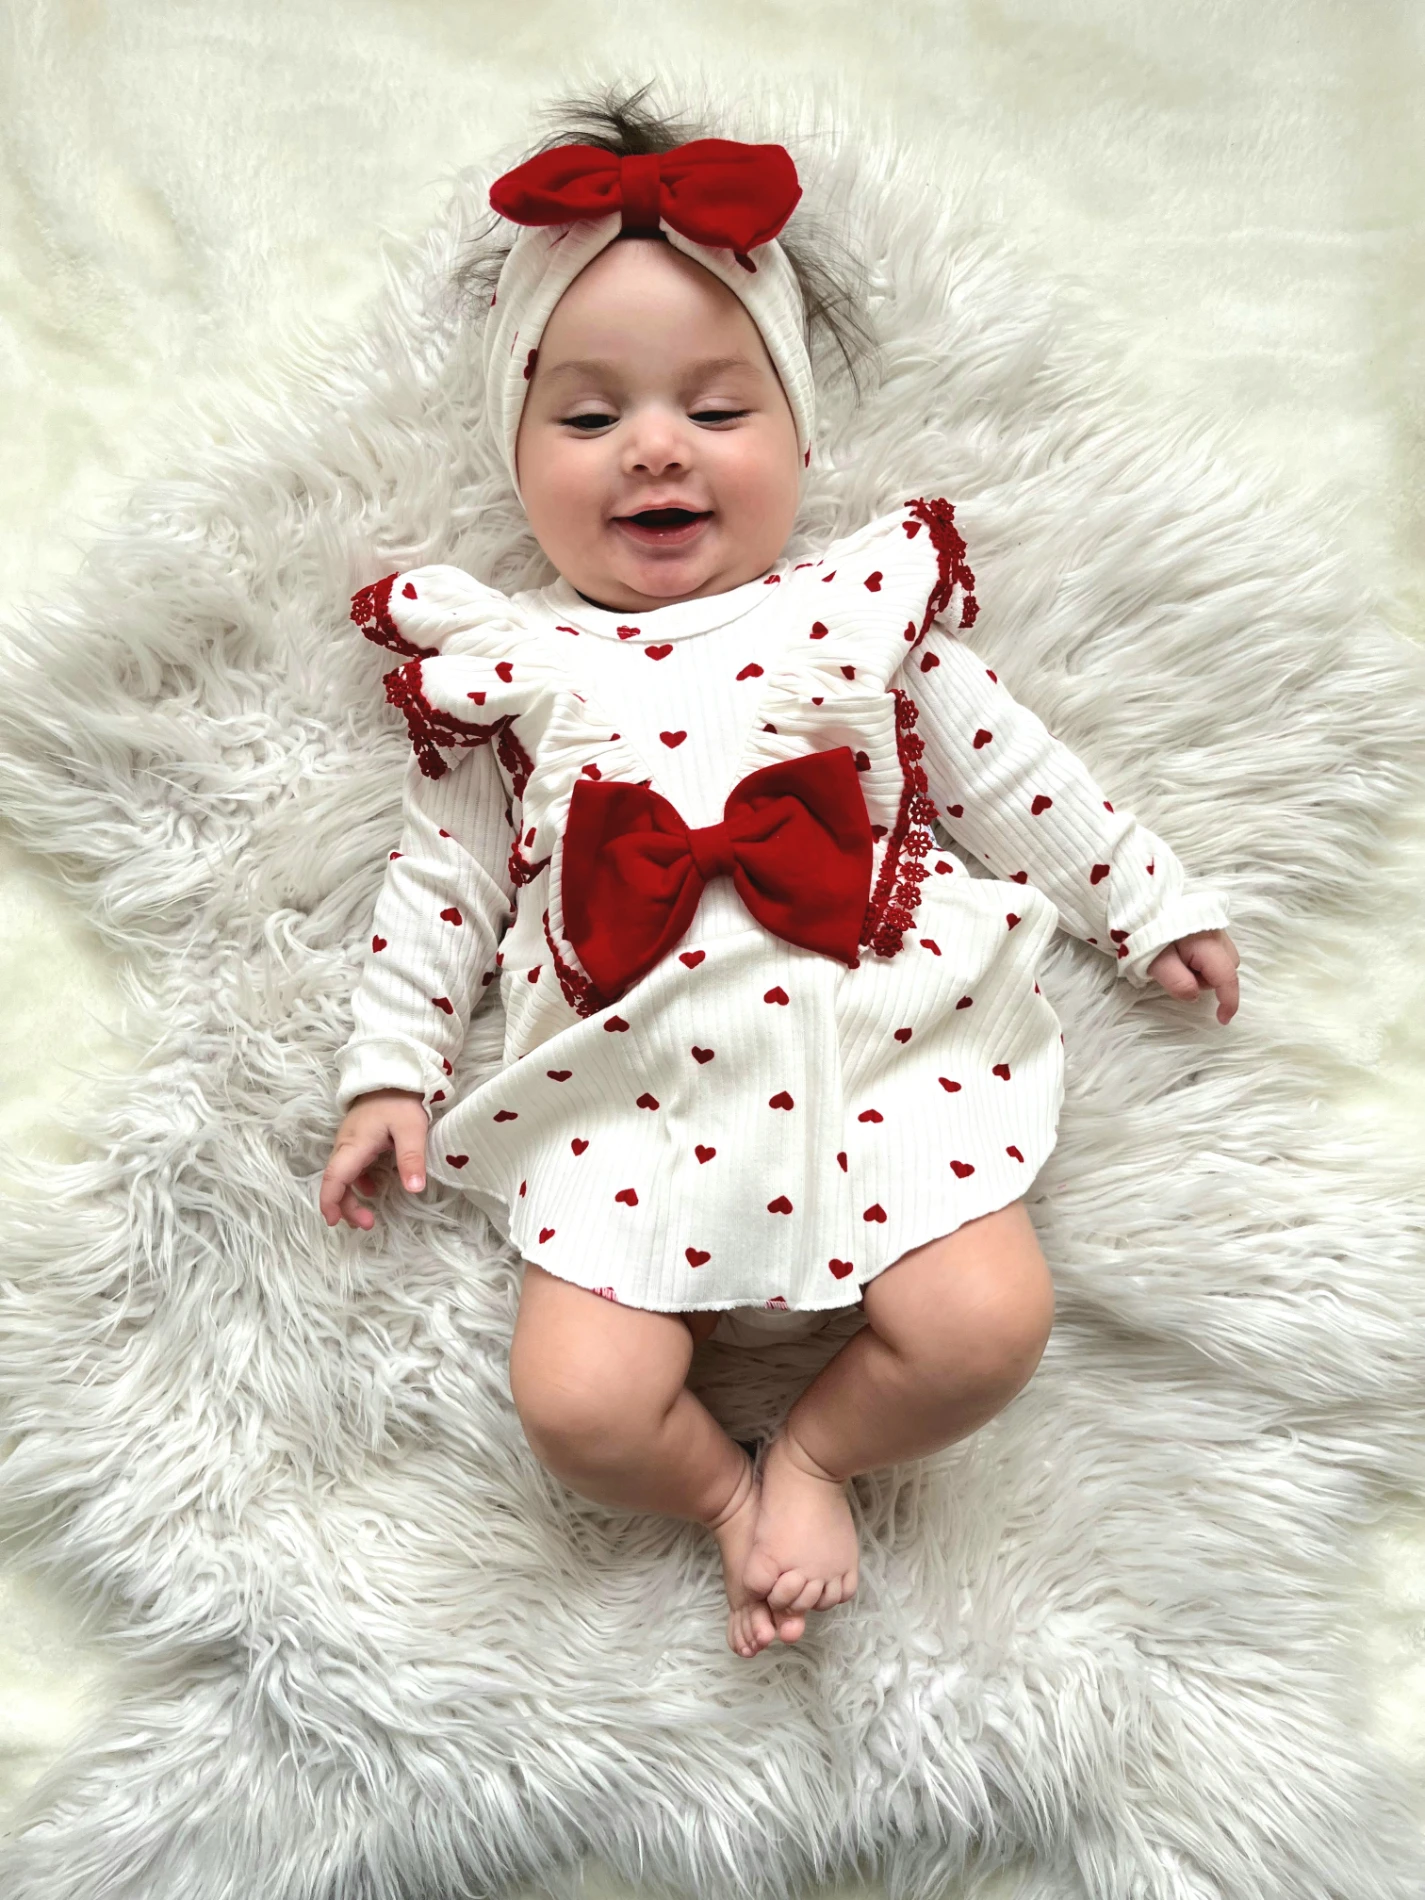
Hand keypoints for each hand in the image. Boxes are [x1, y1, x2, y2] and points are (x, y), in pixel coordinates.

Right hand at [320, 1089, 430, 1229]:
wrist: (392, 1073)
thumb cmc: (400, 1101)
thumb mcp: (411, 1129)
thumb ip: (411, 1159)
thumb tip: (414, 1190)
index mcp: (355, 1145)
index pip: (335, 1178)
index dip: (330, 1201)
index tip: (333, 1221)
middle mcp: (347, 1146)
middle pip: (337, 1182)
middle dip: (345, 1207)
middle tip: (366, 1224)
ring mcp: (351, 1143)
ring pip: (343, 1176)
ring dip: (351, 1198)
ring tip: (368, 1216)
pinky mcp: (358, 1141)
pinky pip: (352, 1168)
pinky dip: (358, 1183)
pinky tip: (373, 1188)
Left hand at [1147, 929, 1239, 1023]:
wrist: (1136, 900)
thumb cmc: (1145, 932)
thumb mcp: (1156, 962)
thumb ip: (1178, 983)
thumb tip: (1194, 995)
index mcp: (1208, 943)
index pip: (1227, 978)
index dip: (1228, 1001)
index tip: (1222, 1019)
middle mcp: (1218, 933)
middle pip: (1225, 969)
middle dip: (1207, 979)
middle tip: (1175, 971)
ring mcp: (1214, 926)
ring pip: (1220, 959)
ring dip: (1201, 968)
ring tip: (1173, 959)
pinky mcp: (1206, 923)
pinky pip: (1212, 949)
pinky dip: (1199, 957)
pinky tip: (1178, 951)